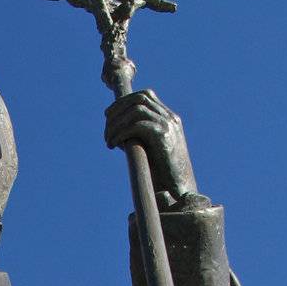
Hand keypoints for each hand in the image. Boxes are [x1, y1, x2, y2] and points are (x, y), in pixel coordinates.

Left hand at [104, 89, 198, 203]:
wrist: (180, 190)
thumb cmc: (163, 175)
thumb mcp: (150, 150)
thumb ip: (137, 137)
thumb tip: (115, 131)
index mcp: (170, 119)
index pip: (146, 96)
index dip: (124, 102)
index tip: (109, 115)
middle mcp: (170, 118)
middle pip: (140, 98)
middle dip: (118, 109)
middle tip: (106, 127)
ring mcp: (168, 126)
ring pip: (136, 110)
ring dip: (117, 123)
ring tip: (108, 139)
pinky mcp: (163, 136)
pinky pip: (136, 125)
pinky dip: (121, 132)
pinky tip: (113, 144)